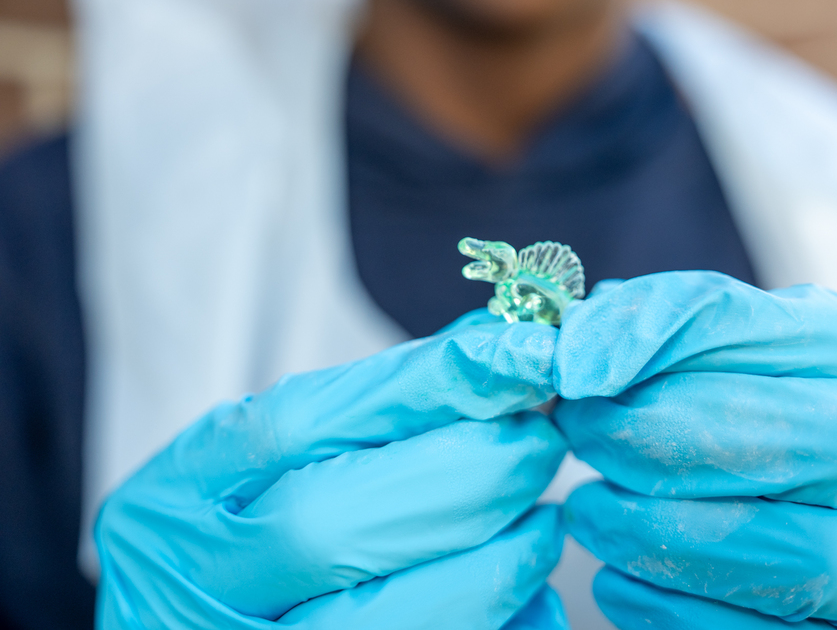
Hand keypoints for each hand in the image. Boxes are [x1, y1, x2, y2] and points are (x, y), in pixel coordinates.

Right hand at [95, 320, 568, 628]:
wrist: (207, 621)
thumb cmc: (252, 532)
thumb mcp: (285, 458)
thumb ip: (382, 405)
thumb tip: (500, 350)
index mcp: (178, 496)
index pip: (298, 423)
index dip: (423, 385)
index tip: (522, 354)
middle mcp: (191, 585)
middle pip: (329, 525)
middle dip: (463, 478)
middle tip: (540, 445)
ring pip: (381, 622)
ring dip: (493, 564)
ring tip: (543, 523)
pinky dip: (499, 628)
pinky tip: (526, 597)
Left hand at [553, 272, 836, 628]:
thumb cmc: (799, 432)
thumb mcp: (761, 368)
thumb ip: (688, 339)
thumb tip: (579, 347)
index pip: (806, 330)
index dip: (681, 336)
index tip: (576, 363)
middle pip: (825, 438)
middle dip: (674, 434)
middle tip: (580, 432)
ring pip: (809, 557)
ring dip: (666, 532)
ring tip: (589, 510)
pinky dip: (677, 609)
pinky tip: (618, 578)